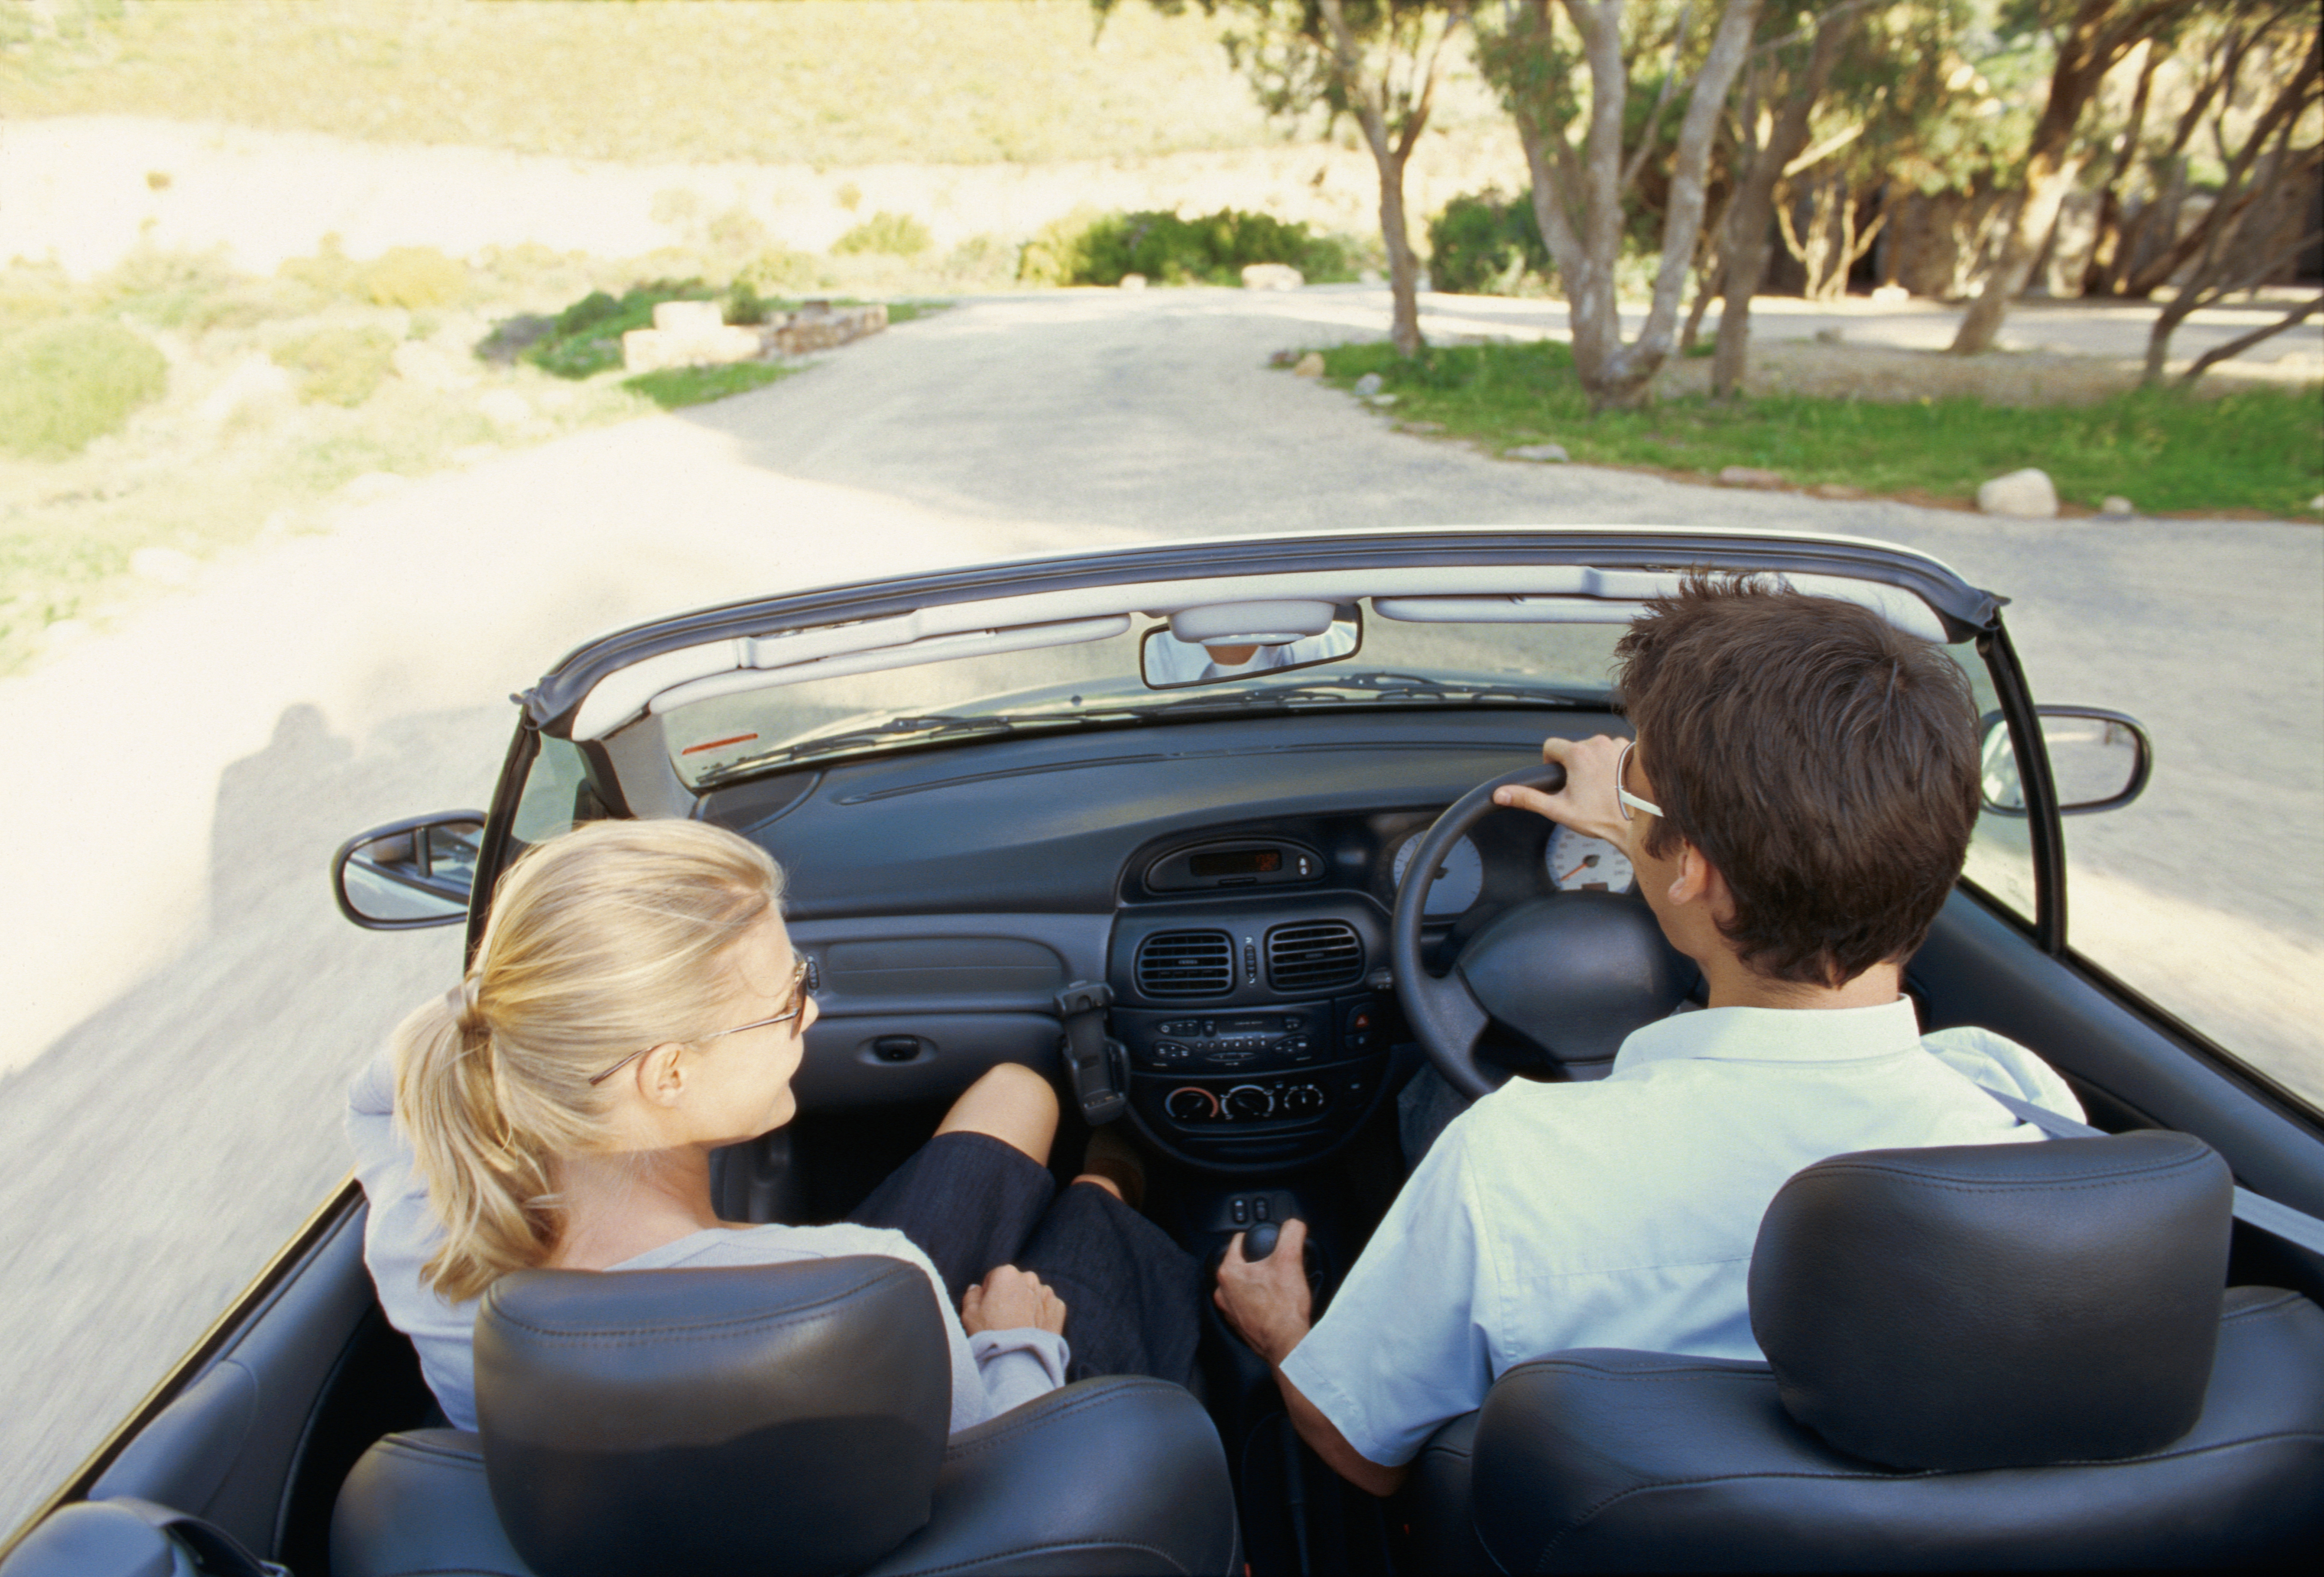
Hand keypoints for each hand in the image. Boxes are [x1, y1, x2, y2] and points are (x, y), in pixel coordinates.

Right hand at [961, 1264, 1067, 1335]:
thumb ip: (972, 1295)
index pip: (994, 1278)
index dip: (989, 1293)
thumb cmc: (991, 1334)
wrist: (1018, 1358)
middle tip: (1003, 1319)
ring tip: (1019, 1326)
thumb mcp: (969, 1314)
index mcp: (1006, 1273)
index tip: (989, 1309)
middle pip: (1016, 1284)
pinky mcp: (1058, 1308)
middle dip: (1010, 1296)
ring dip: (1027, 1304)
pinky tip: (1032, 1329)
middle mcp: (1029, 1278)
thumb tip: (976, 1289)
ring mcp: (1046, 1292)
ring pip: (1033, 1295)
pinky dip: (1041, 1315)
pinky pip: (1047, 1307)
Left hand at [1214, 1218, 1313, 1365]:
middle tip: (1275, 1265)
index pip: (1238, 1241)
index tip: (1265, 1240)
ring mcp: (1230, 1311)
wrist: (1287, 1344)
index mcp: (1229, 1272)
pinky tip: (1274, 1303)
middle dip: (1257, 1263)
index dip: (1255, 1237)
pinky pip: (1247, 1306)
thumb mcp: (1290, 1259)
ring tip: (1276, 1285)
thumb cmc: (1284, 1309)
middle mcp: (1223, 1293)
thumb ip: (1291, 1233)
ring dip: (1257, 1283)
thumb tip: (1293, 1224)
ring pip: (1243, 1287)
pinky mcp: (1239, 1326)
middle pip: (1240, 1265)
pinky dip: (1258, 1302)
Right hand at [1493, 734, 1634, 849]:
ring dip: (1592, 762)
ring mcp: (1616, 745)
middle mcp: (1597, 743)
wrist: (1637, 822)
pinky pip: (1612, 749)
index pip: (1550, 746)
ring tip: (1599, 786)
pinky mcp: (1630, 750)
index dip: (1550, 763)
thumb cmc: (1602, 817)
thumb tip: (1501, 794)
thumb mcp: (1558, 810)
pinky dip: (1610, 761)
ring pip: (1593, 747)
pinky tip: (1614, 780)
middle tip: (1582, 789)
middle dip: (1573, 765)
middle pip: (1573, 747)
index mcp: (1577, 754)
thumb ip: (1527, 798)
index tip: (1560, 778)